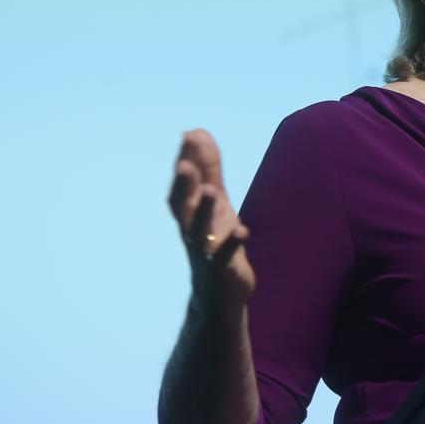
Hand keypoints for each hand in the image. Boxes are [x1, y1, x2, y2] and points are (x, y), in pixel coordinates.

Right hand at [168, 130, 255, 310]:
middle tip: (184, 164)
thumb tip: (196, 132)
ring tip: (210, 191)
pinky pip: (223, 257)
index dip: (186, 161)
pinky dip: (231, 244)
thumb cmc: (214, 239)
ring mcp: (204, 251)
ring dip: (203, 210)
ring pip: (199, 230)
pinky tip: (242, 232)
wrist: (218, 291)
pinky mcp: (220, 270)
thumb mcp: (214, 202)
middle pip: (182, 206)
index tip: (190, 135)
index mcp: (191, 212)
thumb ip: (208, 168)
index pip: (184, 184)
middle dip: (183, 186)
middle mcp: (192, 229)